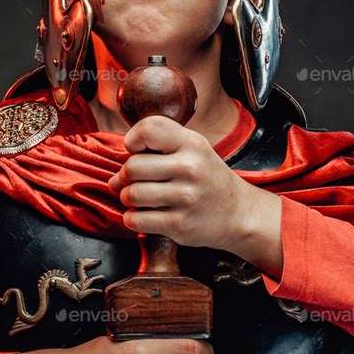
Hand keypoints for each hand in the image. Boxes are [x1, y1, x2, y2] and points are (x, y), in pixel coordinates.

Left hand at [108, 114, 255, 249]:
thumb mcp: (193, 149)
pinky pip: (136, 220)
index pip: (149, 128)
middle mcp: (190, 168)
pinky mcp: (179, 224)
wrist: (238, 213)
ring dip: (127, 197)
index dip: (133, 139)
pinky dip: (132, 218)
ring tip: (138, 198)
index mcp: (192, 143)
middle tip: (132, 180)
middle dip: (124, 176)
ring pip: (131, 194)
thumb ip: (158, 147)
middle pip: (132, 166)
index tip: (136, 150)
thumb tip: (114, 174)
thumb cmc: (208, 178)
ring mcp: (185, 197)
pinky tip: (143, 214)